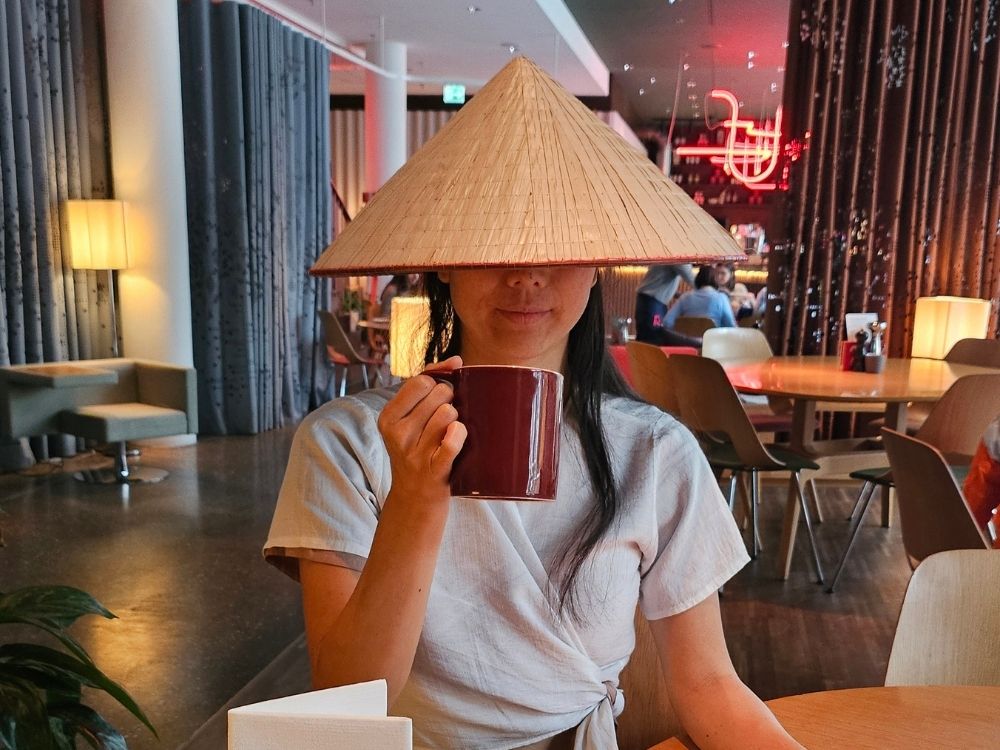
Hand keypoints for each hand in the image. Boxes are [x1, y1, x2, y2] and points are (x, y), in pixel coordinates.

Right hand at [377, 356, 466, 508]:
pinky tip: (457, 436)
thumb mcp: (408, 422)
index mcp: (388, 417)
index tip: (443, 392)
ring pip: (448, 413)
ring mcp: (415, 453)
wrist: (414, 500)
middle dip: (449, 400)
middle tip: (445, 418)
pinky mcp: (434, 470)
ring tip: (448, 432)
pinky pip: (453, 441)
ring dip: (456, 419)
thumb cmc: (417, 451)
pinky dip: (459, 435)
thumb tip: (456, 361)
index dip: (439, 382)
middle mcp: (397, 434)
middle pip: (438, 393)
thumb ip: (425, 388)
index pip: (421, 381)